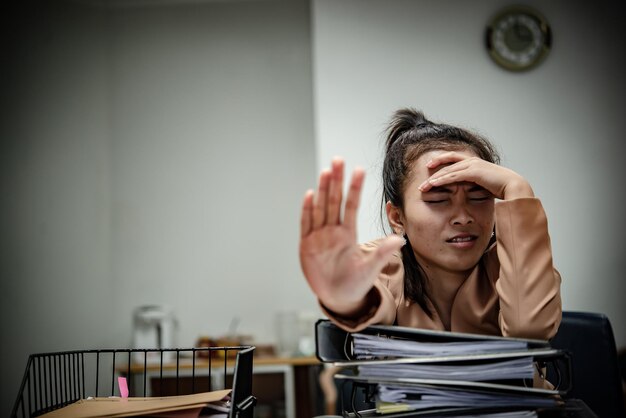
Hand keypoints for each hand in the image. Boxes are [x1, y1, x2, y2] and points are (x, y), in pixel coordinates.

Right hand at [299, 157, 404, 315]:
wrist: (337, 298)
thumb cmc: (355, 284)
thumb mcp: (370, 269)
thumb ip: (381, 253)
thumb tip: (401, 239)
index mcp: (348, 235)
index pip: (352, 206)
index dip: (355, 188)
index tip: (359, 170)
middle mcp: (333, 231)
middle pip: (334, 201)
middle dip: (336, 181)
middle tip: (338, 160)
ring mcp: (319, 236)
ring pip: (320, 208)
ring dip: (322, 190)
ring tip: (326, 171)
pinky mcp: (306, 244)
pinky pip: (306, 223)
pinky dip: (307, 210)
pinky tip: (309, 194)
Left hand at [418, 152, 533, 199]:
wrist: (513, 186)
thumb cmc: (500, 187)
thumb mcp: (483, 183)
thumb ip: (474, 184)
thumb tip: (468, 190)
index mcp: (473, 162)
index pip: (452, 159)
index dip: (440, 162)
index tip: (429, 168)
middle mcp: (471, 161)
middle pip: (446, 163)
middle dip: (432, 171)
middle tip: (422, 182)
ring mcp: (472, 165)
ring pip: (447, 171)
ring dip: (434, 179)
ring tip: (423, 186)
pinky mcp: (473, 172)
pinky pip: (453, 176)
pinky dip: (441, 180)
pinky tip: (433, 184)